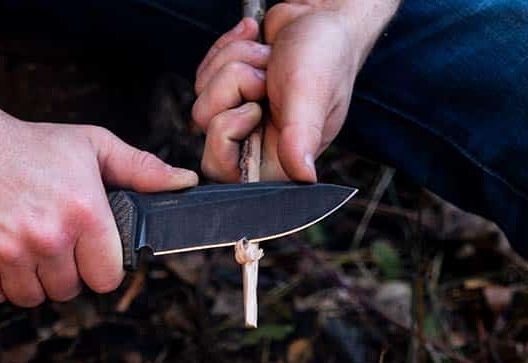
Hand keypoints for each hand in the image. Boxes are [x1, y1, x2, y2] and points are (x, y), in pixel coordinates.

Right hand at [0, 65, 196, 305]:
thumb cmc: (23, 144)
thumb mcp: (89, 146)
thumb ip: (141, 169)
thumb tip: (184, 183)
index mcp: (82, 212)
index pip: (108, 277)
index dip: (98, 264)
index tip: (85, 247)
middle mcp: (47, 236)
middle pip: (70, 291)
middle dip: (62, 269)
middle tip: (47, 236)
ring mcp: (7, 253)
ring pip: (33, 298)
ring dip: (30, 278)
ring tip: (21, 240)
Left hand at [194, 4, 380, 182]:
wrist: (321, 18)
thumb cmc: (324, 58)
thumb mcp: (310, 96)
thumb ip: (301, 137)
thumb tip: (304, 178)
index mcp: (278, 161)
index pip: (222, 168)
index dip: (227, 131)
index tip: (254, 108)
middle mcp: (257, 144)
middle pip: (206, 126)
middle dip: (229, 89)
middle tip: (263, 80)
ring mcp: (241, 118)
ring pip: (203, 96)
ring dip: (235, 64)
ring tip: (268, 59)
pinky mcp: (230, 93)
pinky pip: (204, 75)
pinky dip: (228, 50)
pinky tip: (258, 45)